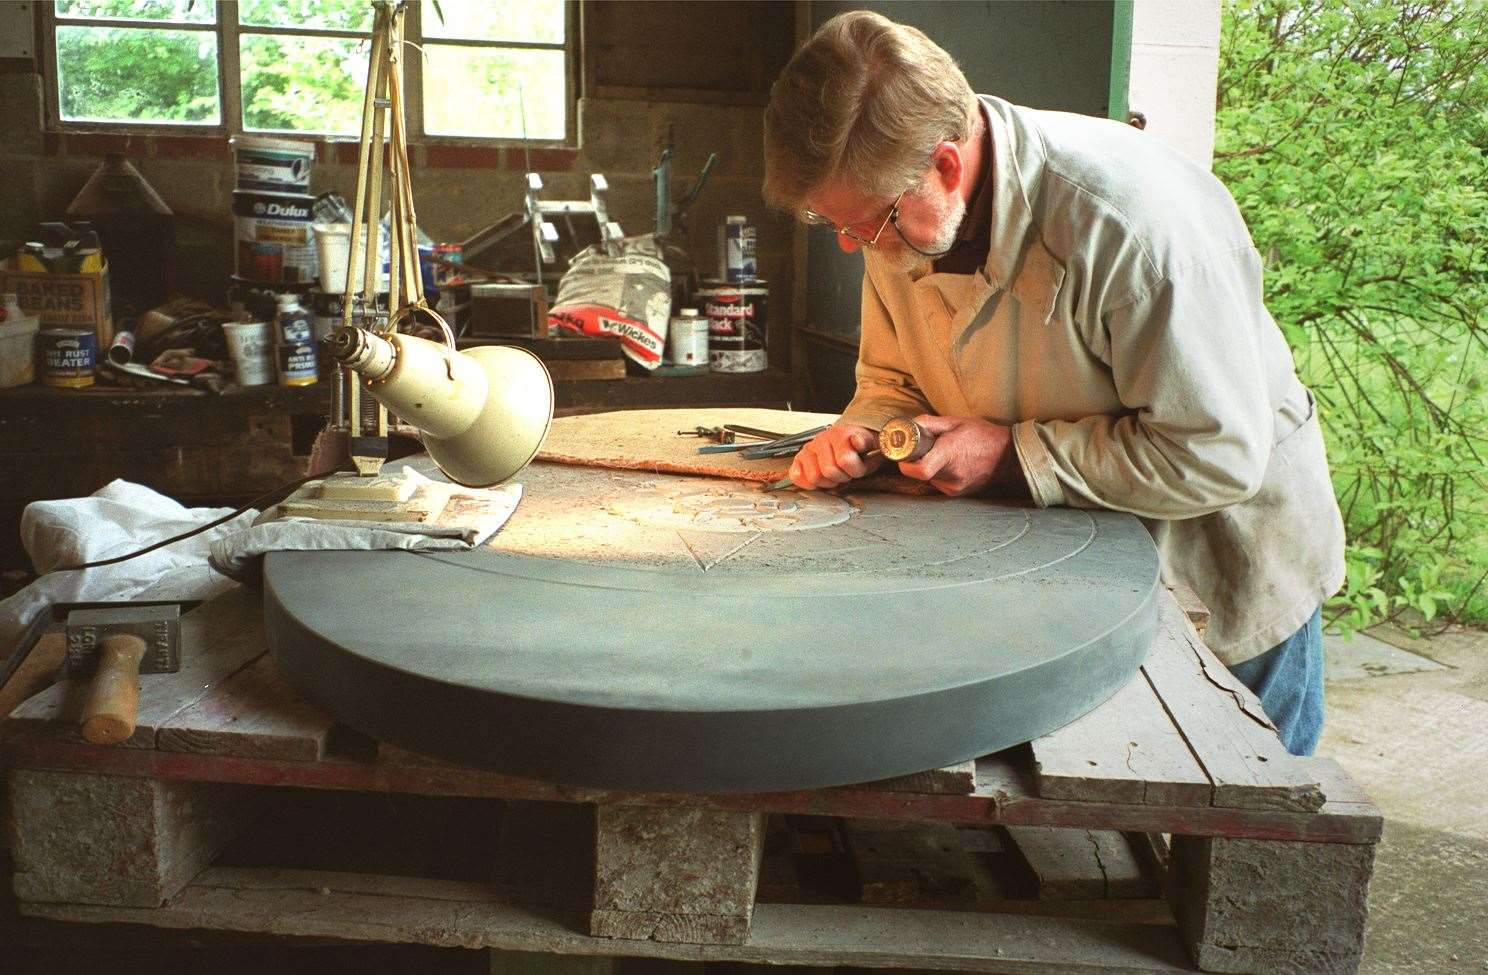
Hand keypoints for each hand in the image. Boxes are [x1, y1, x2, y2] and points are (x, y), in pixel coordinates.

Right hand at [787, 423, 884, 488]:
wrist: (852, 438)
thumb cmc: (864, 448)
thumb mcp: (875, 445)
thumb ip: (869, 444)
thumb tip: (858, 442)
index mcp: (842, 433)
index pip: (845, 460)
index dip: (856, 469)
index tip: (861, 466)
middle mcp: (823, 438)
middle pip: (829, 471)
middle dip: (843, 476)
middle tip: (848, 473)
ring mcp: (810, 448)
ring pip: (814, 476)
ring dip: (828, 481)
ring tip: (836, 475)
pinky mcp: (800, 458)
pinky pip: (797, 475)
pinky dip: (807, 482)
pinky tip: (820, 479)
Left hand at [897, 415, 1019, 496]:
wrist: (1007, 455)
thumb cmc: (982, 435)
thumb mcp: (955, 421)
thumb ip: (929, 423)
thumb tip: (908, 424)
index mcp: (949, 454)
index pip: (918, 470)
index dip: (905, 464)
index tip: (906, 454)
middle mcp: (951, 475)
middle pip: (920, 472)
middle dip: (918, 460)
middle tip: (927, 448)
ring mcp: (955, 487)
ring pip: (929, 478)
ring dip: (930, 466)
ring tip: (946, 454)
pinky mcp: (957, 492)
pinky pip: (939, 482)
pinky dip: (940, 473)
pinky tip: (953, 463)